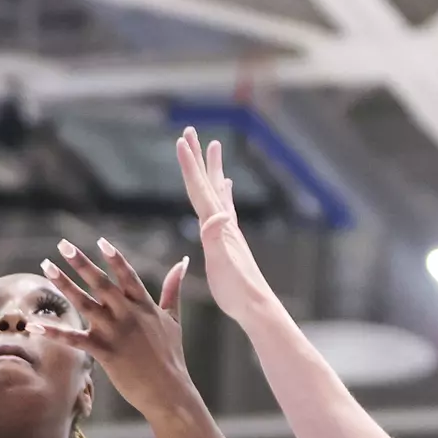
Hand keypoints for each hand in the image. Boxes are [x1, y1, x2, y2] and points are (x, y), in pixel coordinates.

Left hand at [38, 238, 192, 418]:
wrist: (168, 391)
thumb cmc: (172, 356)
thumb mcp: (174, 318)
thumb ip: (173, 289)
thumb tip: (183, 262)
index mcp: (144, 305)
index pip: (127, 276)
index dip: (114, 258)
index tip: (100, 241)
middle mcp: (128, 314)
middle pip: (101, 283)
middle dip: (81, 262)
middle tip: (63, 244)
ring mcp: (115, 332)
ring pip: (85, 303)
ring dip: (64, 284)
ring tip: (46, 266)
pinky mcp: (104, 352)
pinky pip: (74, 340)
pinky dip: (53, 332)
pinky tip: (33, 326)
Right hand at [176, 127, 274, 321]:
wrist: (256, 306)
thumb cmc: (236, 291)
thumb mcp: (222, 265)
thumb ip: (217, 240)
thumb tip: (220, 215)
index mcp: (217, 226)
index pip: (199, 189)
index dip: (189, 165)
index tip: (181, 139)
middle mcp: (223, 223)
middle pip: (207, 183)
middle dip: (198, 157)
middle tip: (190, 131)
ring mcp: (228, 230)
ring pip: (217, 191)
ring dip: (212, 169)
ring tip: (214, 148)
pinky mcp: (231, 240)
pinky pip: (224, 208)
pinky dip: (223, 194)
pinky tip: (226, 189)